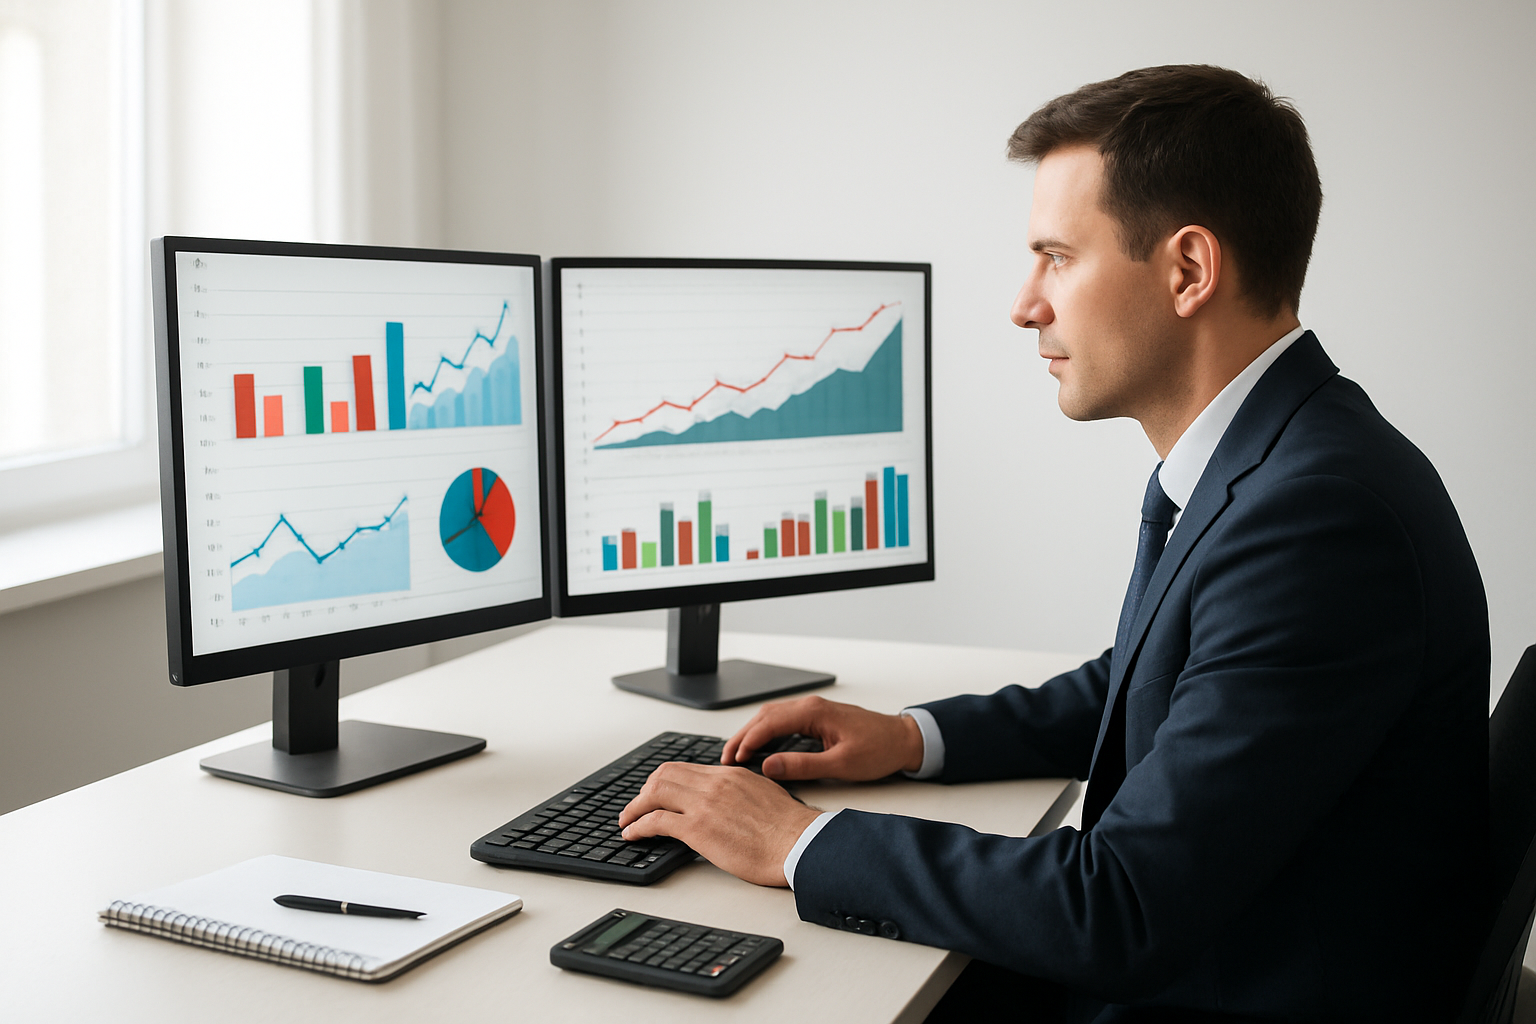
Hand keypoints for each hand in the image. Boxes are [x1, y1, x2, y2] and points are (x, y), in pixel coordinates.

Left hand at [618, 763, 819, 886]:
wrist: (800, 844)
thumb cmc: (790, 830)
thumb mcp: (765, 796)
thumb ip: (742, 793)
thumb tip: (731, 803)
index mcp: (731, 775)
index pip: (685, 768)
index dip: (663, 781)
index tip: (656, 793)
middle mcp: (715, 783)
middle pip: (664, 774)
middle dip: (644, 790)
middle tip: (636, 807)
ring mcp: (705, 804)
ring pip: (654, 792)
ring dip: (635, 807)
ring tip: (627, 821)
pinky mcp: (699, 828)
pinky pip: (656, 820)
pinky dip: (638, 826)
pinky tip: (633, 834)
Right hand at [722, 694, 924, 781]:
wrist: (903, 740)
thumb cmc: (879, 750)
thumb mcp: (841, 765)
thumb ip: (803, 766)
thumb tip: (769, 766)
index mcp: (814, 712)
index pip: (768, 723)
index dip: (747, 741)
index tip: (733, 760)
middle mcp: (811, 706)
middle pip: (764, 716)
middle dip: (742, 736)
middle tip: (725, 759)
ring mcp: (814, 710)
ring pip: (772, 716)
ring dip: (752, 733)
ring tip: (736, 754)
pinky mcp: (817, 717)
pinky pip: (783, 720)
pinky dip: (766, 732)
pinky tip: (760, 746)